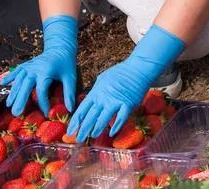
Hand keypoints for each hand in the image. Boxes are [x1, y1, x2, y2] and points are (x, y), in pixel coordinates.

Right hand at [0, 15, 77, 114]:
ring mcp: (28, 66)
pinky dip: (9, 77)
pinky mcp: (25, 65)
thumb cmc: (66, 64)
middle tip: (16, 113)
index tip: (46, 113)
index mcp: (46, 72)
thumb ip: (69, 93)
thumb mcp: (70, 77)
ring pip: (18, 80)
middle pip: (25, 86)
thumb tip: (70, 109)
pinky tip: (2, 85)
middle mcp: (34, 69)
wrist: (59, 48)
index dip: (43, 103)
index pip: (41, 90)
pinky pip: (15, 71)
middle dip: (20, 99)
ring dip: (13, 93)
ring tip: (8, 105)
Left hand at [66, 25, 183, 141]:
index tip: (70, 130)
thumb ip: (96, 90)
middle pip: (91, 116)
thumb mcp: (103, 78)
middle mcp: (104, 98)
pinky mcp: (128, 104)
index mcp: (96, 92)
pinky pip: (121, 118)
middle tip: (78, 139)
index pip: (82, 109)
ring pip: (103, 119)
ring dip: (97, 129)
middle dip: (83, 129)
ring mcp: (116, 101)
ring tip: (92, 136)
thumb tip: (91, 99)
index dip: (76, 121)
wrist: (138, 69)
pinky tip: (112, 133)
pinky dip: (116, 126)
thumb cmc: (121, 72)